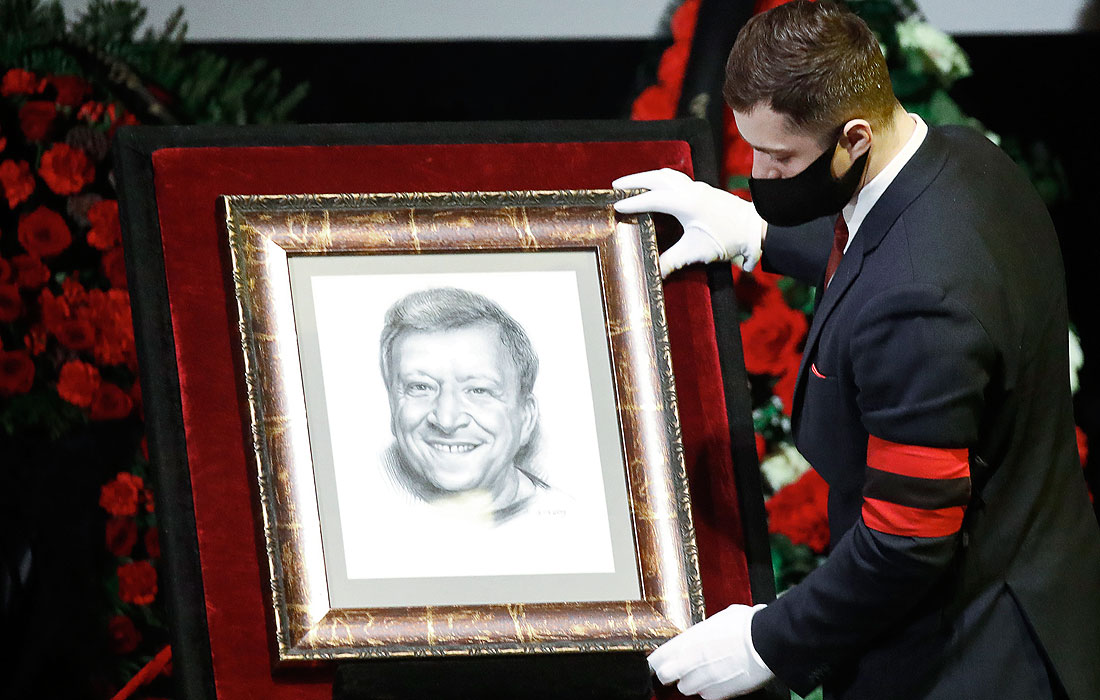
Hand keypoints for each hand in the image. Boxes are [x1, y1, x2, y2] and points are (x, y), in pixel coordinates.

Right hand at [613, 169, 764, 276]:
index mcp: (686, 202)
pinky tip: (659, 188)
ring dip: (649, 177)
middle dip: (635, 181)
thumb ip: (673, 261)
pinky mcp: (704, 190)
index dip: (632, 203)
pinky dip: (662, 180)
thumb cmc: (727, 239)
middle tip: (616, 185)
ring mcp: (698, 188)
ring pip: (668, 175)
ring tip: (634, 183)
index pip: (652, 199)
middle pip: (656, 178)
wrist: (755, 230)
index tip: (616, 205)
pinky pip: (677, 179)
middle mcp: (691, 190)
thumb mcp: (697, 252)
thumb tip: (655, 274)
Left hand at [648, 603, 773, 699]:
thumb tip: (705, 631)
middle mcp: (692, 662)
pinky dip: (710, 690)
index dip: (659, 660)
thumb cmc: (746, 625)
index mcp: (688, 641)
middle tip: (677, 670)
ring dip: (691, 682)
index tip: (660, 661)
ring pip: (686, 688)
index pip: (659, 657)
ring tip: (704, 672)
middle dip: (671, 674)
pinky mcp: (720, 692)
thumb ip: (704, 630)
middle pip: (666, 676)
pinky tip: (718, 680)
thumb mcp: (718, 619)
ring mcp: (705, 679)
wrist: (766, 641)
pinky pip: (707, 696)